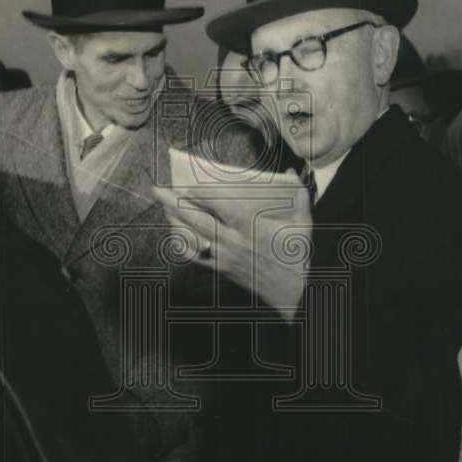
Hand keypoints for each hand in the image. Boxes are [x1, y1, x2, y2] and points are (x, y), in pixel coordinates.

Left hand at [152, 174, 311, 319]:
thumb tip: (291, 171)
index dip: (201, 195)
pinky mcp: (220, 269)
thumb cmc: (297, 255)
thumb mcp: (303, 223)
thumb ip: (299, 195)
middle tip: (158, 189)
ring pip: (190, 237)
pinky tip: (175, 234)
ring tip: (162, 207)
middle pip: (196, 220)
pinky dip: (182, 244)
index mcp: (251, 227)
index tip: (187, 185)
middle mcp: (233, 241)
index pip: (220, 207)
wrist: (292, 291)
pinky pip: (195, 257)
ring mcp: (224, 257)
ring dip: (174, 221)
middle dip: (174, 203)